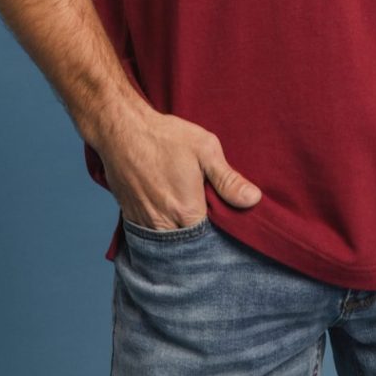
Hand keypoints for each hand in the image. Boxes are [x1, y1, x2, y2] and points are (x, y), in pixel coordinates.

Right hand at [90, 96, 262, 229]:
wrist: (122, 130)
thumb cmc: (165, 137)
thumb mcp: (205, 149)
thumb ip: (228, 180)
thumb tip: (253, 200)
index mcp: (188, 212)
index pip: (212, 241)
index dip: (222, 233)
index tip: (227, 223)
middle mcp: (164, 225)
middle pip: (190, 245)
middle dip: (201, 238)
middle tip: (209, 218)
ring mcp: (145, 223)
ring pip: (169, 242)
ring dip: (180, 235)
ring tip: (189, 215)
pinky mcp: (131, 217)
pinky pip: (151, 235)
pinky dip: (162, 230)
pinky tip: (170, 214)